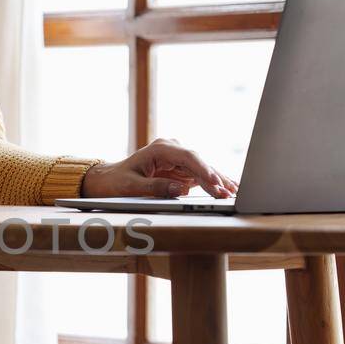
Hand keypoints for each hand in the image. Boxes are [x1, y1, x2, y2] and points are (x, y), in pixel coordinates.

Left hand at [81, 139, 238, 199]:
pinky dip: (214, 184)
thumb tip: (181, 190)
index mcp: (160, 148)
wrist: (110, 179)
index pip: (188, 156)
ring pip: (203, 169)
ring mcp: (179, 159)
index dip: (203, 169)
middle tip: (227, 194)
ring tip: (235, 194)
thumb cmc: (118, 181)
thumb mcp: (132, 186)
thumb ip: (156, 187)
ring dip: (218, 182)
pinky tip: (230, 189)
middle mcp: (173, 150)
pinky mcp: (182, 170)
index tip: (214, 182)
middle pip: (199, 163)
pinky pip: (201, 176)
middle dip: (214, 179)